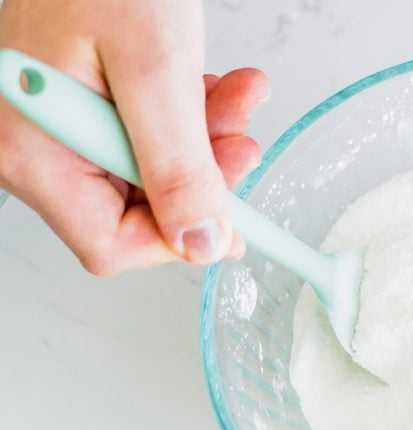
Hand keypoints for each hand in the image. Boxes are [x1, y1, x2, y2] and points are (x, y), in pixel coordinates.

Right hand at [0, 0, 268, 274]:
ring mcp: (56, 125)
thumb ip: (177, 166)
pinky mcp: (79, 103)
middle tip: (244, 136)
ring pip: (148, 169)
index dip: (181, 238)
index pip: (111, 244)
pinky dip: (187, 114)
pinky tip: (214, 84)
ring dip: (205, 138)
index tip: (237, 218)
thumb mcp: (153, 69)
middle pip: (136, 208)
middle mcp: (35, 146)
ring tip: (240, 95)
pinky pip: (141, 132)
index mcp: (34, 151)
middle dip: (204, 174)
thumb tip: (200, 243)